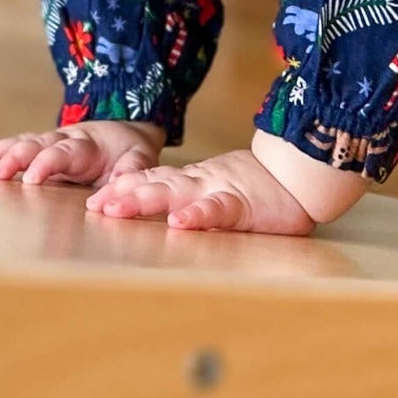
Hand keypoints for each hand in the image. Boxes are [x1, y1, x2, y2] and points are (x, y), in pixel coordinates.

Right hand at [0, 117, 164, 187]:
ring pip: (21, 143)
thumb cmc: (129, 148)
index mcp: (86, 144)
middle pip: (34, 145)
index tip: (32, 181)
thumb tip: (109, 194)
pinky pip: (16, 147)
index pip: (62, 152)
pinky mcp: (41, 149)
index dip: (46, 165)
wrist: (125, 128)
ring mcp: (49, 143)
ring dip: (1, 157)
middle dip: (14, 160)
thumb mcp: (140, 157)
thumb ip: (129, 172)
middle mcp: (63, 140)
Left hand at [85, 144, 321, 233]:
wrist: (302, 174)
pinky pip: (218, 210)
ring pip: (177, 193)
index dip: (123, 187)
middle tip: (94, 204)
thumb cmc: (260, 189)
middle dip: (123, 195)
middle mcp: (199, 184)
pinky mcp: (244, 205)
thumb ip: (192, 200)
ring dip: (146, 199)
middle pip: (155, 186)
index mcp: (193, 182)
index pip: (152, 181)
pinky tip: (179, 222)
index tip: (95, 198)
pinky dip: (198, 215)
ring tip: (118, 207)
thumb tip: (161, 214)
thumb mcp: (217, 191)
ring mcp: (219, 191)